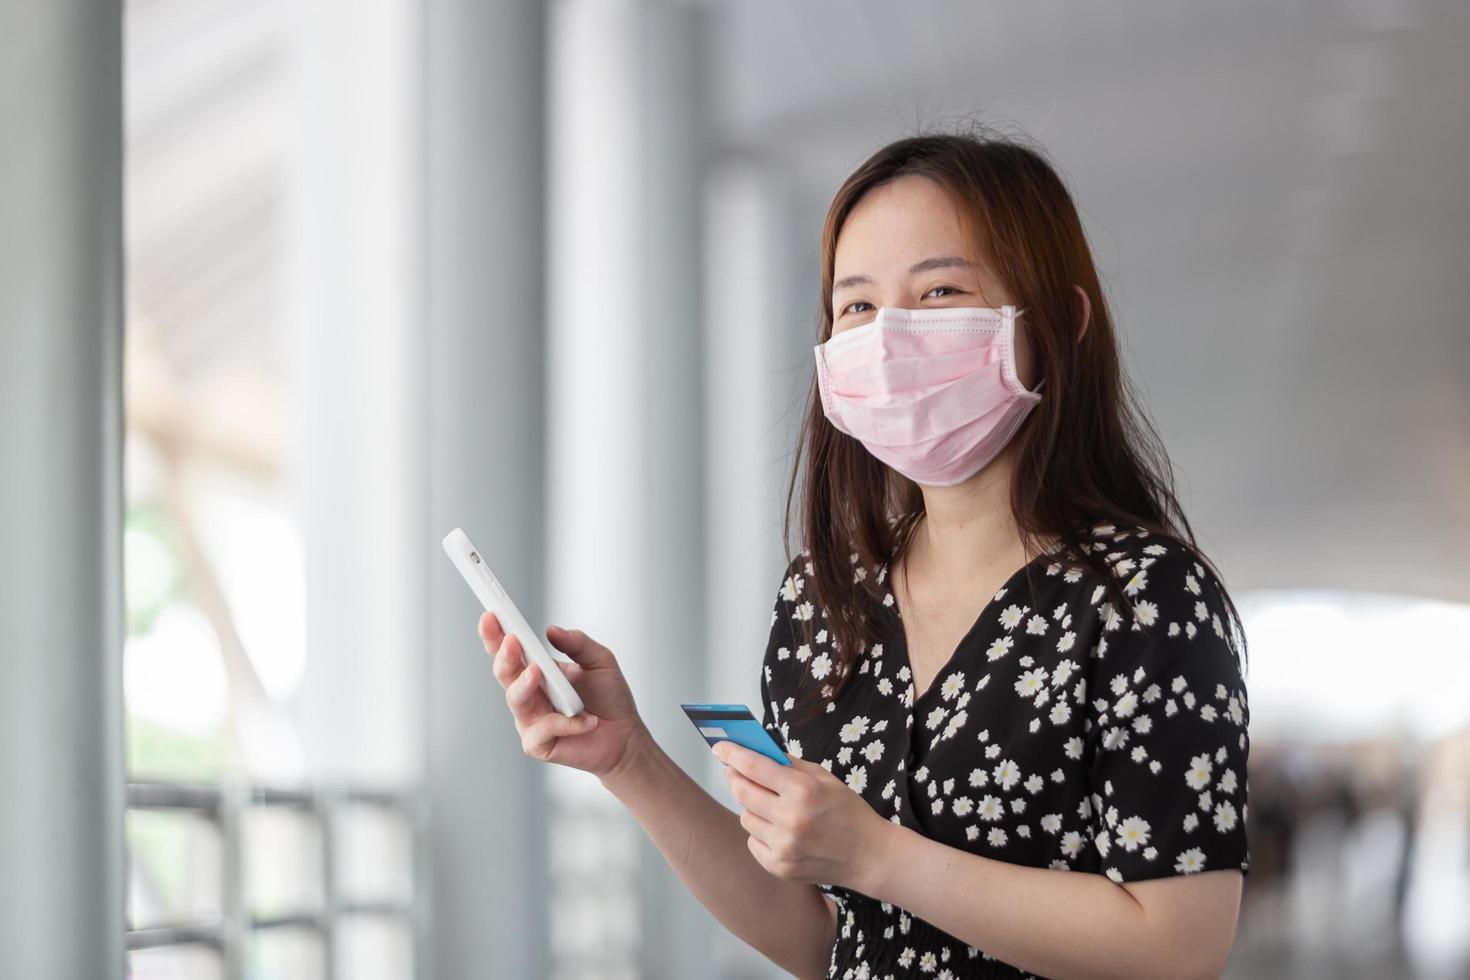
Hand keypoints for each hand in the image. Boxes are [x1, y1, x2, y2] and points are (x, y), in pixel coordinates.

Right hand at [481, 612, 647, 778]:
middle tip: (511, 640)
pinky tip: (587, 720)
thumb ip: (577, 643)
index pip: (509, 650)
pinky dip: (566, 723)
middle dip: (504, 655)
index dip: (495, 633)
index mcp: (537, 670)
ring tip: (536, 672)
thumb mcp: (600, 661)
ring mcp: (530, 719)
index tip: (490, 614)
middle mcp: (528, 693)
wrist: (625, 736)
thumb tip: (551, 630)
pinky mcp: (538, 743)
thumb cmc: (609, 698)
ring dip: (524, 684)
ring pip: (516, 700)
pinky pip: (542, 730)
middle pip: (504, 673)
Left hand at [713, 740, 895, 894]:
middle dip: (735, 778)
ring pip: (745, 818)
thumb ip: (789, 765)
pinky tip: (777, 829)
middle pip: (743, 793)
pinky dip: (760, 832)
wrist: (869, 855)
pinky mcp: (780, 867)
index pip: (755, 767)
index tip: (721, 747)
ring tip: (769, 805)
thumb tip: (756, 751)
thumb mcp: (824, 778)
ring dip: (752, 807)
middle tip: (734, 771)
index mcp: (803, 791)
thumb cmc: (847, 811)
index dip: (733, 754)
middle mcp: (790, 819)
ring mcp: (784, 847)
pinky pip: (752, 842)